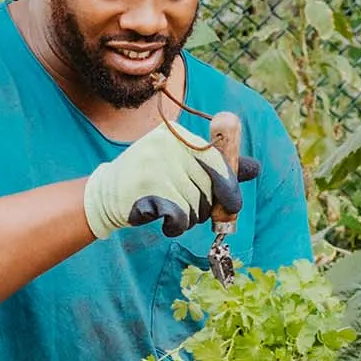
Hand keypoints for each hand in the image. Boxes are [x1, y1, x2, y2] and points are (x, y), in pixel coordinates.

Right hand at [82, 121, 259, 238]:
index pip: (216, 160)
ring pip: (195, 204)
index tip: (232, 204)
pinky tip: (164, 222)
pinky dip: (176, 226)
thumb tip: (255, 168)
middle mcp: (168, 144)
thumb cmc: (150, 180)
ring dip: (188, 219)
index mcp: (178, 134)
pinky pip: (180, 216)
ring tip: (169, 212)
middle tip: (187, 210)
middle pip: (208, 186)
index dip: (228, 185)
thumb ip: (216, 166)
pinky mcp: (148, 188)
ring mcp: (156, 165)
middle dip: (204, 207)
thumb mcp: (181, 165)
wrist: (105, 194)